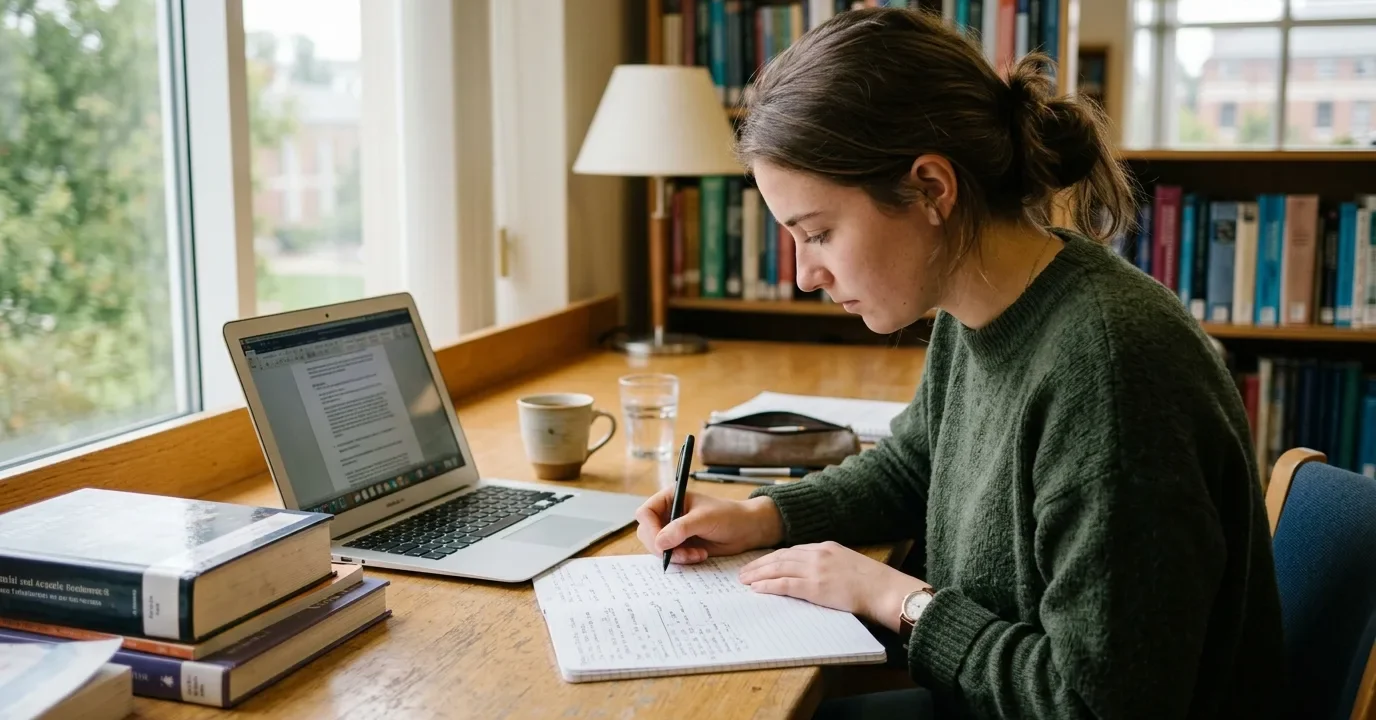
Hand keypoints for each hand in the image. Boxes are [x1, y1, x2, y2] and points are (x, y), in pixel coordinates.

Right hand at [635, 488, 783, 564]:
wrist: (746, 530)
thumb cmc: (728, 516)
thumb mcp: (705, 519)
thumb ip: (681, 529)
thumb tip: (659, 542)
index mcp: (670, 498)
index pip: (646, 513)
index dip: (650, 529)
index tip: (662, 544)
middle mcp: (667, 513)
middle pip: (648, 533)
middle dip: (664, 547)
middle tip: (684, 553)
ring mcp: (672, 530)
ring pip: (658, 548)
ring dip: (675, 555)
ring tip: (696, 554)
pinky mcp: (679, 544)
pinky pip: (670, 556)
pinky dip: (681, 559)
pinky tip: (698, 555)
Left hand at [737, 541, 931, 630]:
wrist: (885, 590)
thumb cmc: (873, 582)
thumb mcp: (848, 563)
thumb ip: (830, 564)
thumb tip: (815, 575)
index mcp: (826, 547)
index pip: (792, 550)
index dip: (773, 557)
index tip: (761, 563)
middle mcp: (818, 554)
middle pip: (780, 557)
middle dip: (760, 564)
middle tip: (744, 571)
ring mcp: (816, 569)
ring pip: (778, 568)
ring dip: (758, 574)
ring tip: (744, 580)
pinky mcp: (815, 587)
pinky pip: (785, 584)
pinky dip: (768, 586)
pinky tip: (757, 589)